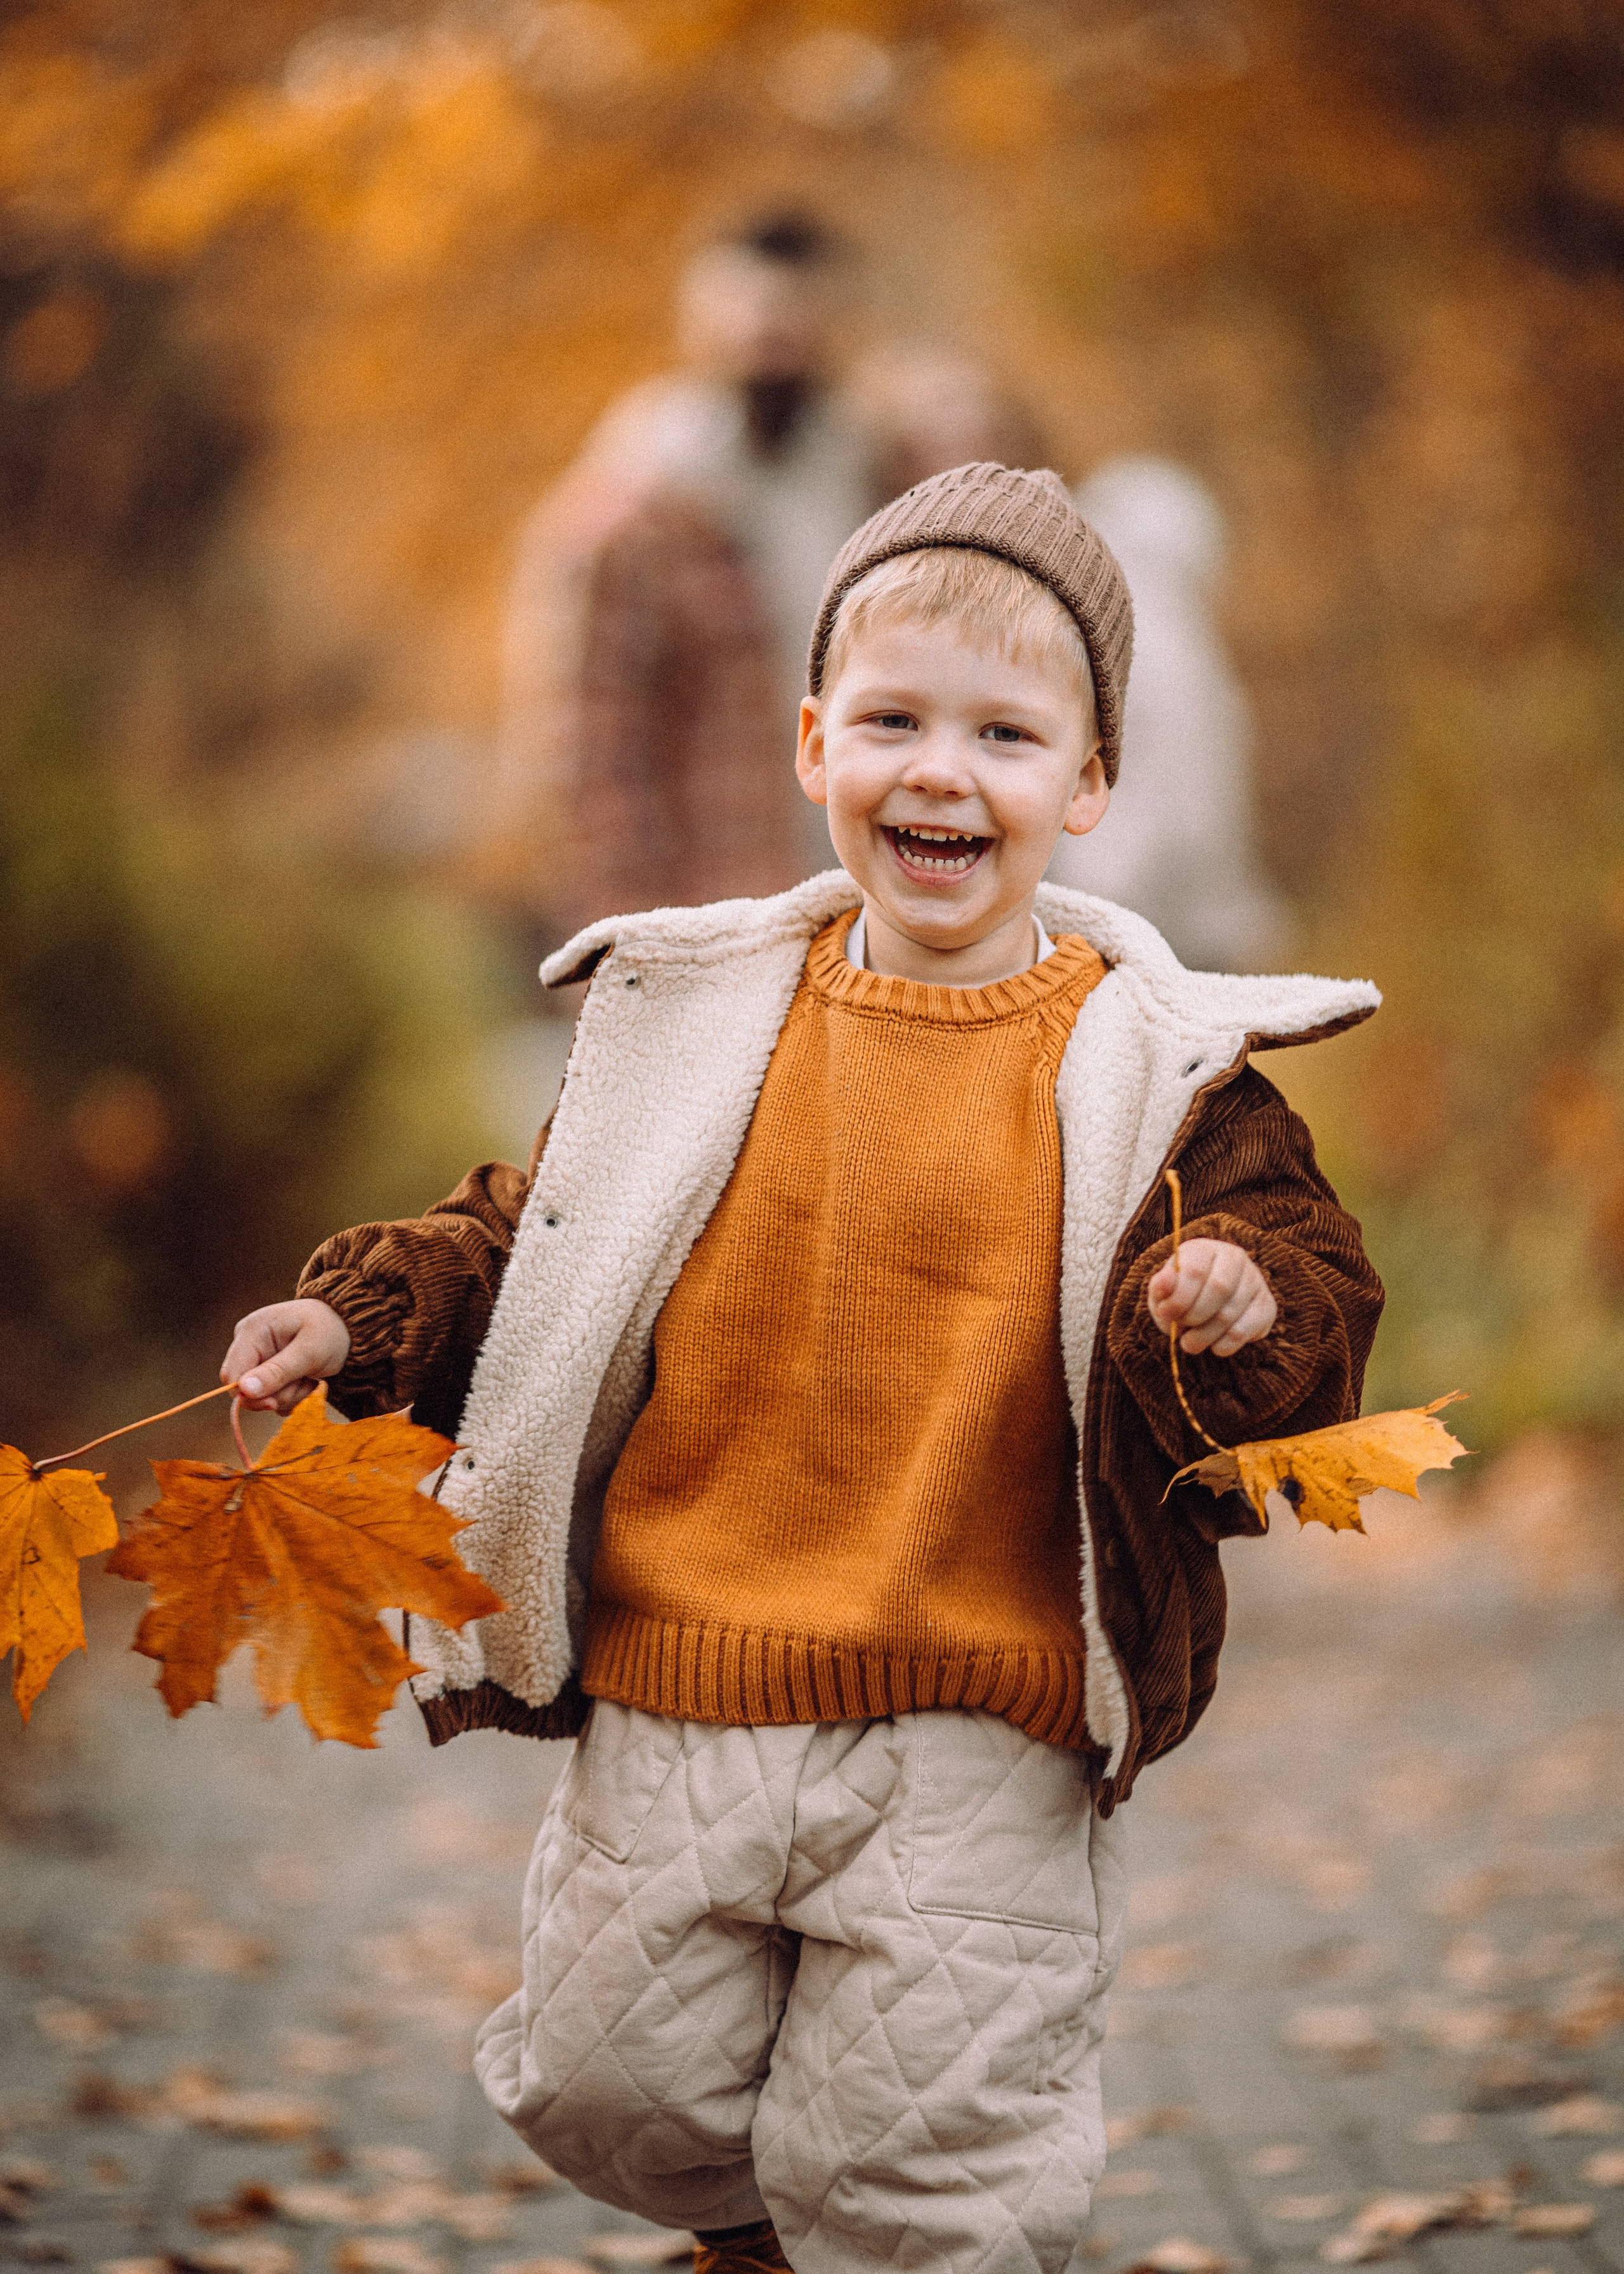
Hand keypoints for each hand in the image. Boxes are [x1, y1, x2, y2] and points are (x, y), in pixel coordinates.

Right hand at [222, 1299, 351, 1413]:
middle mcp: (248, 1344)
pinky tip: (306, 1381)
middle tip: (304, 1383)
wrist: (346, 1328)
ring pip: (260, 1397)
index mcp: (252, 1331)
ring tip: (309, 1377)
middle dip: (277, 1395)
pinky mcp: (266, 1371)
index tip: (274, 1404)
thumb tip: (244, 1390)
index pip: (232, 1374)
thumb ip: (278, 1371)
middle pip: (245, 1389)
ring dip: (289, 1395)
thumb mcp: (310, 1352)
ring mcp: (257, 1358)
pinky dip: (291, 1396)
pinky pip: (270, 1397)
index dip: (248, 1395)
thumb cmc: (330, 1332)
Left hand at [1147, 1239, 1276, 1356]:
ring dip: (1205, 1336)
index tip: (1166, 1314)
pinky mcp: (1267, 1306)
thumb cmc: (1181, 1297)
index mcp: (1206, 1249)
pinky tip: (1214, 1346)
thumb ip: (1161, 1287)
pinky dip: (1225, 1345)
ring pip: (1231, 1313)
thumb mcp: (1163, 1292)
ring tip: (1190, 1343)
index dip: (1179, 1297)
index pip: (1196, 1270)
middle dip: (1194, 1316)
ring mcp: (1255, 1281)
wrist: (1204, 1309)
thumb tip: (1165, 1280)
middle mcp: (1235, 1258)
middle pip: (1219, 1289)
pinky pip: (1246, 1330)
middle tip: (1181, 1333)